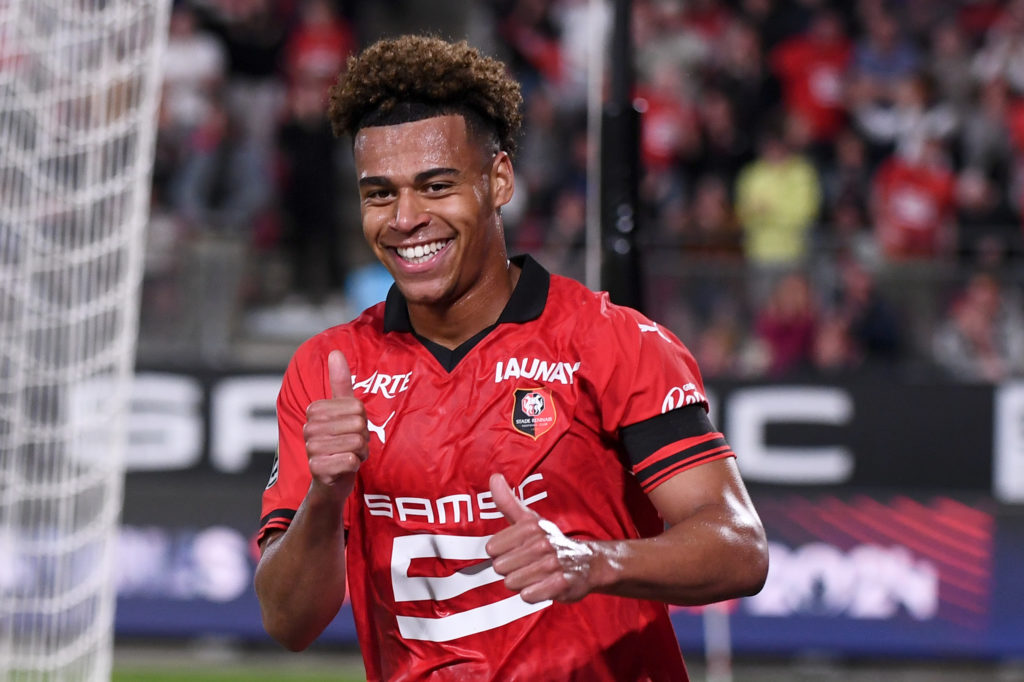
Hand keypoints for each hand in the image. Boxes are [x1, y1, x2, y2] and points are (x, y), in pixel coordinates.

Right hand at [303, 350, 368, 495]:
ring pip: (356, 443)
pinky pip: (350, 461)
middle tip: (352, 445)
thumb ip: (340, 382)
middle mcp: (309, 427)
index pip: (357, 407)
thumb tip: (336, 352)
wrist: (331, 479)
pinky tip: (345, 467)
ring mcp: (311, 448)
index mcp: (315, 410)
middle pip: (358, 425)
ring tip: (349, 455)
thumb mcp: (344, 410)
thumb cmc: (341, 441)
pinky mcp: (317, 468)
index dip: (362, 420)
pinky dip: (355, 465)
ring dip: (360, 452)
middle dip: (363, 438)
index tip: (351, 429)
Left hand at [485, 473, 594, 603]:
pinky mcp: (562, 584)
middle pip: (500, 567)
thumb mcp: (529, 519)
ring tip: (534, 575)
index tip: (515, 550)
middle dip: (510, 570)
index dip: (501, 553)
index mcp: (531, 527)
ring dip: (521, 583)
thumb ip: (507, 501)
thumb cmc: (550, 541)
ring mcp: (553, 564)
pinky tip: (542, 586)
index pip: (492, 549)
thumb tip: (494, 477)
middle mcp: (542, 543)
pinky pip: (529, 595)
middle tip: (527, 564)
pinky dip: (532, 594)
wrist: (586, 562)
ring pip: (512, 582)